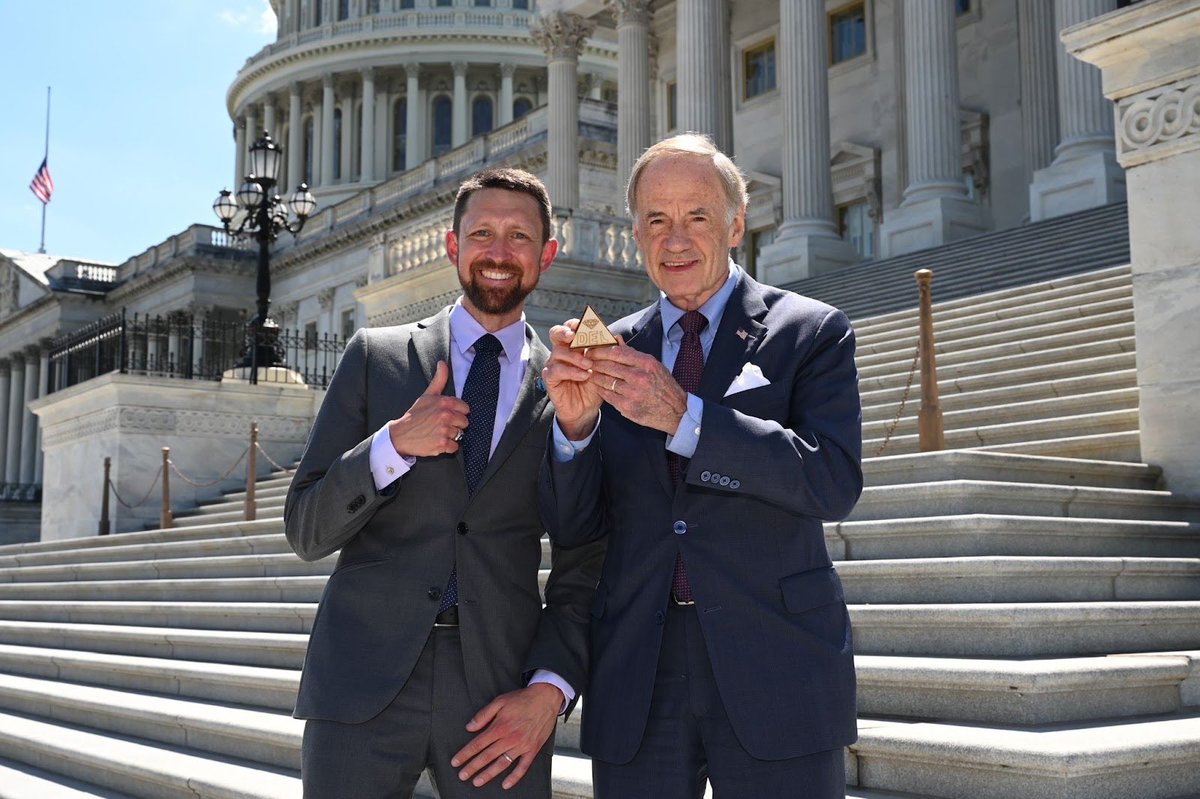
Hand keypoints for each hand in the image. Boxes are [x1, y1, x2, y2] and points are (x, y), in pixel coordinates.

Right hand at [386, 361, 469, 456]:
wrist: (401, 434)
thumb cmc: (415, 414)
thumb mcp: (427, 395)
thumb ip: (439, 379)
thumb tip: (442, 362)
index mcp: (445, 402)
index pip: (465, 408)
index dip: (457, 412)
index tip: (447, 414)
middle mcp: (446, 415)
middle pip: (465, 422)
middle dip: (456, 424)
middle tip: (441, 425)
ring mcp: (444, 430)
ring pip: (460, 434)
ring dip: (451, 435)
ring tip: (438, 432)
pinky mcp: (442, 444)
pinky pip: (454, 446)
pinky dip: (447, 447)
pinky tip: (437, 441)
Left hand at [450, 683, 562, 788]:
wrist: (546, 698)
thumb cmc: (522, 699)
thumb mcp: (499, 701)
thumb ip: (483, 715)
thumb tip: (469, 727)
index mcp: (499, 726)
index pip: (478, 744)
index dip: (465, 754)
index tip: (456, 762)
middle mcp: (509, 738)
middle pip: (487, 756)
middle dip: (472, 767)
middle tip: (462, 775)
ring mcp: (522, 745)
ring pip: (502, 764)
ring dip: (488, 774)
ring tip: (477, 782)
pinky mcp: (532, 749)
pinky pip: (523, 767)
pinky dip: (514, 777)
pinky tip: (506, 784)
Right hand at [541, 320, 603, 439]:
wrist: (586, 409)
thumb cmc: (595, 385)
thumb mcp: (605, 368)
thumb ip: (611, 352)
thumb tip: (618, 337)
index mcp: (574, 345)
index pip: (571, 327)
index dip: (578, 323)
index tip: (589, 325)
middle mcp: (562, 352)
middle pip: (556, 333)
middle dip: (566, 331)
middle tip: (576, 336)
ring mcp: (554, 364)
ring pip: (558, 351)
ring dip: (576, 356)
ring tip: (589, 366)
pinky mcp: (550, 378)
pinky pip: (556, 370)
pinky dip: (571, 371)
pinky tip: (584, 375)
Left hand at [589, 344, 688, 434]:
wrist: (675, 411)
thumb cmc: (663, 385)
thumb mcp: (653, 365)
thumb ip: (633, 352)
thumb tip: (615, 338)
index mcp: (646, 363)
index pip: (616, 352)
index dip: (600, 350)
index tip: (592, 349)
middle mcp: (639, 377)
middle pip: (608, 366)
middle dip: (594, 362)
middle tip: (586, 360)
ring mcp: (633, 393)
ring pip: (606, 381)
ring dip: (595, 376)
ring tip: (590, 372)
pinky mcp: (628, 407)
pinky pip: (608, 396)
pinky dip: (601, 390)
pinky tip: (598, 386)